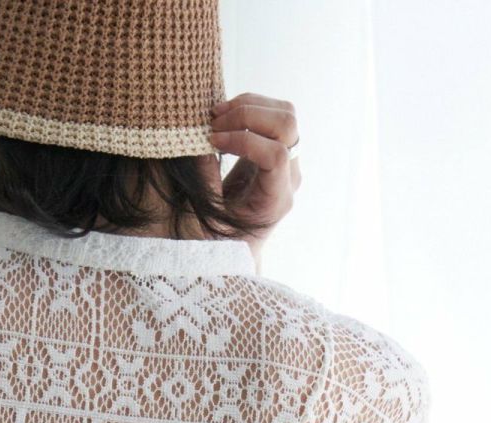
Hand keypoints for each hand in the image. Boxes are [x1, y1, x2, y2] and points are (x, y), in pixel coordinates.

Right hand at [208, 93, 300, 260]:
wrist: (238, 247)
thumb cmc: (223, 241)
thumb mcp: (210, 220)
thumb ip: (208, 184)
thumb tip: (200, 145)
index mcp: (277, 199)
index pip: (276, 154)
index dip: (244, 140)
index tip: (212, 141)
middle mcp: (290, 176)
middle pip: (287, 125)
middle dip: (248, 115)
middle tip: (214, 124)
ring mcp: (287, 160)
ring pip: (284, 113)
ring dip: (249, 105)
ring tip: (217, 116)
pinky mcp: (276, 148)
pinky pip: (272, 115)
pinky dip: (248, 107)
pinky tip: (223, 118)